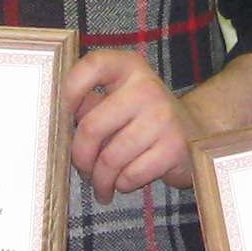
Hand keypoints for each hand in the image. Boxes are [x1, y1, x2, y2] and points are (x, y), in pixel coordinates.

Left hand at [66, 50, 201, 200]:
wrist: (197, 131)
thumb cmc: (144, 118)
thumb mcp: (120, 100)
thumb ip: (90, 104)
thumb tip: (55, 122)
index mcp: (129, 67)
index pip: (92, 65)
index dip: (70, 90)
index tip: (64, 114)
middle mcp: (146, 87)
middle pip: (91, 127)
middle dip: (80, 158)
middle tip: (82, 169)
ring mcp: (163, 117)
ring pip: (110, 158)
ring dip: (100, 179)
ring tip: (101, 185)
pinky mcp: (175, 147)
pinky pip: (131, 175)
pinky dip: (123, 184)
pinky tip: (125, 182)